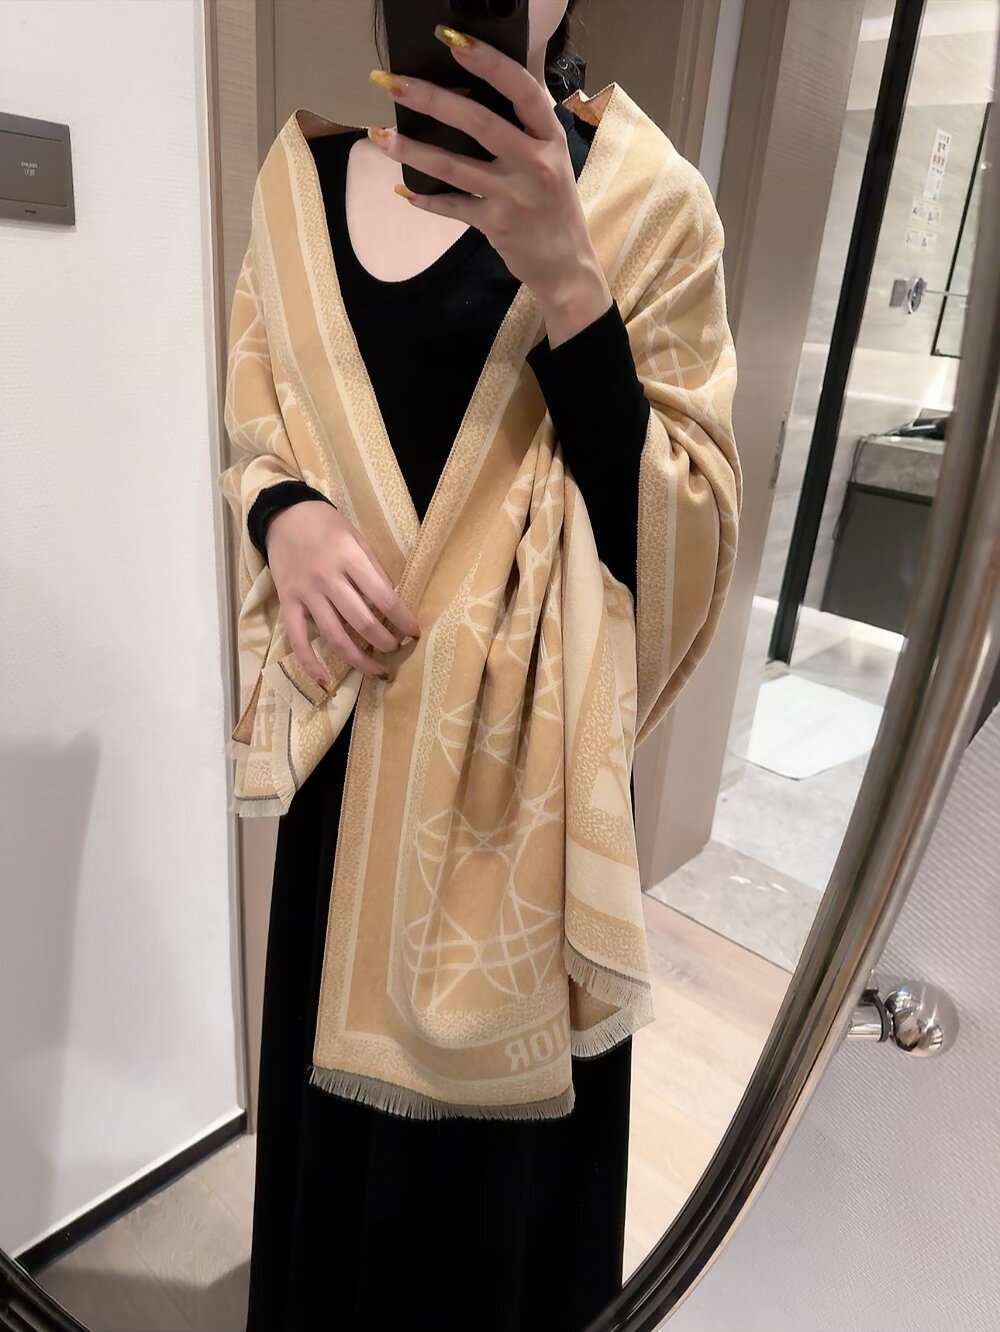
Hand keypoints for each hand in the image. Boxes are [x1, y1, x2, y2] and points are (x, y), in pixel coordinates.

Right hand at [265, 500, 420, 684]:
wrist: (284, 514)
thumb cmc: (327, 525)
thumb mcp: (357, 538)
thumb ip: (374, 569)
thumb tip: (394, 604)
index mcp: (350, 559)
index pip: (385, 599)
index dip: (403, 620)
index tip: (414, 632)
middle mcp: (328, 579)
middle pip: (362, 622)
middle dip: (385, 642)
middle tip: (396, 649)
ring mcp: (306, 593)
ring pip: (335, 636)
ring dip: (359, 659)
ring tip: (378, 670)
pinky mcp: (287, 602)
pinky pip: (297, 640)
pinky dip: (310, 663)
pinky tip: (325, 681)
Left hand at [367, 25, 611, 346]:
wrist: (566, 263)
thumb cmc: (553, 202)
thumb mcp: (552, 153)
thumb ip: (529, 115)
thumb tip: (511, 60)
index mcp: (549, 136)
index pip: (521, 89)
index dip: (489, 62)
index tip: (452, 39)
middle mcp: (535, 162)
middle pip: (479, 123)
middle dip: (432, 99)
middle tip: (392, 82)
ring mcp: (515, 196)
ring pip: (455, 167)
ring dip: (413, 150)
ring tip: (379, 135)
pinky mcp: (497, 225)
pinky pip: (453, 208)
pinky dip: (427, 200)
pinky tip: (403, 189)